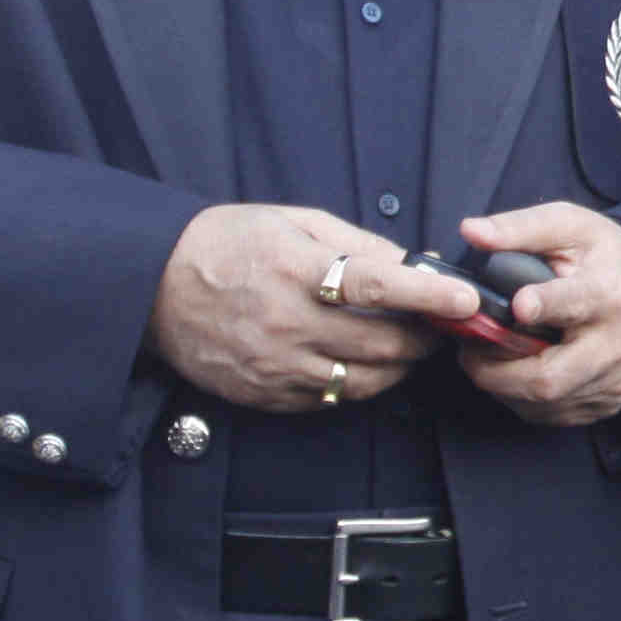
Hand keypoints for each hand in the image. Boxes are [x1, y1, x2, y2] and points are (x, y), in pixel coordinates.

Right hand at [149, 204, 462, 413]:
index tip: (465, 298)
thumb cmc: (227, 244)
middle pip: (382, 344)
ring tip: (407, 345)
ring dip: (398, 366)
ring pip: (364, 380)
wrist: (154, 286)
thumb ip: (357, 242)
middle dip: (425, 337)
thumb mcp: (293, 222)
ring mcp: (276, 365)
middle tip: (443, 325)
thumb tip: (413, 261)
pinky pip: (331, 399)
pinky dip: (358, 383)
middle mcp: (287, 324)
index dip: (427, 295)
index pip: (376, 286)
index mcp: (296, 271)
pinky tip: (362, 361)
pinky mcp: (266, 395)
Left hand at [448, 201, 620, 427]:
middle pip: (550, 377)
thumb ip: (520, 229)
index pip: (575, 303)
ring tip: (486, 360)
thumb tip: (470, 230)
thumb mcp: (569, 226)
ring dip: (504, 386)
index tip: (520, 306)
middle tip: (468, 354)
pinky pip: (554, 415)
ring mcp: (614, 379)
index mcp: (608, 293)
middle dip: (498, 372)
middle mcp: (615, 343)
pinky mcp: (609, 402)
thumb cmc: (603, 256)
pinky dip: (523, 400)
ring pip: (545, 403)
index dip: (545, 306)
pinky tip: (515, 375)